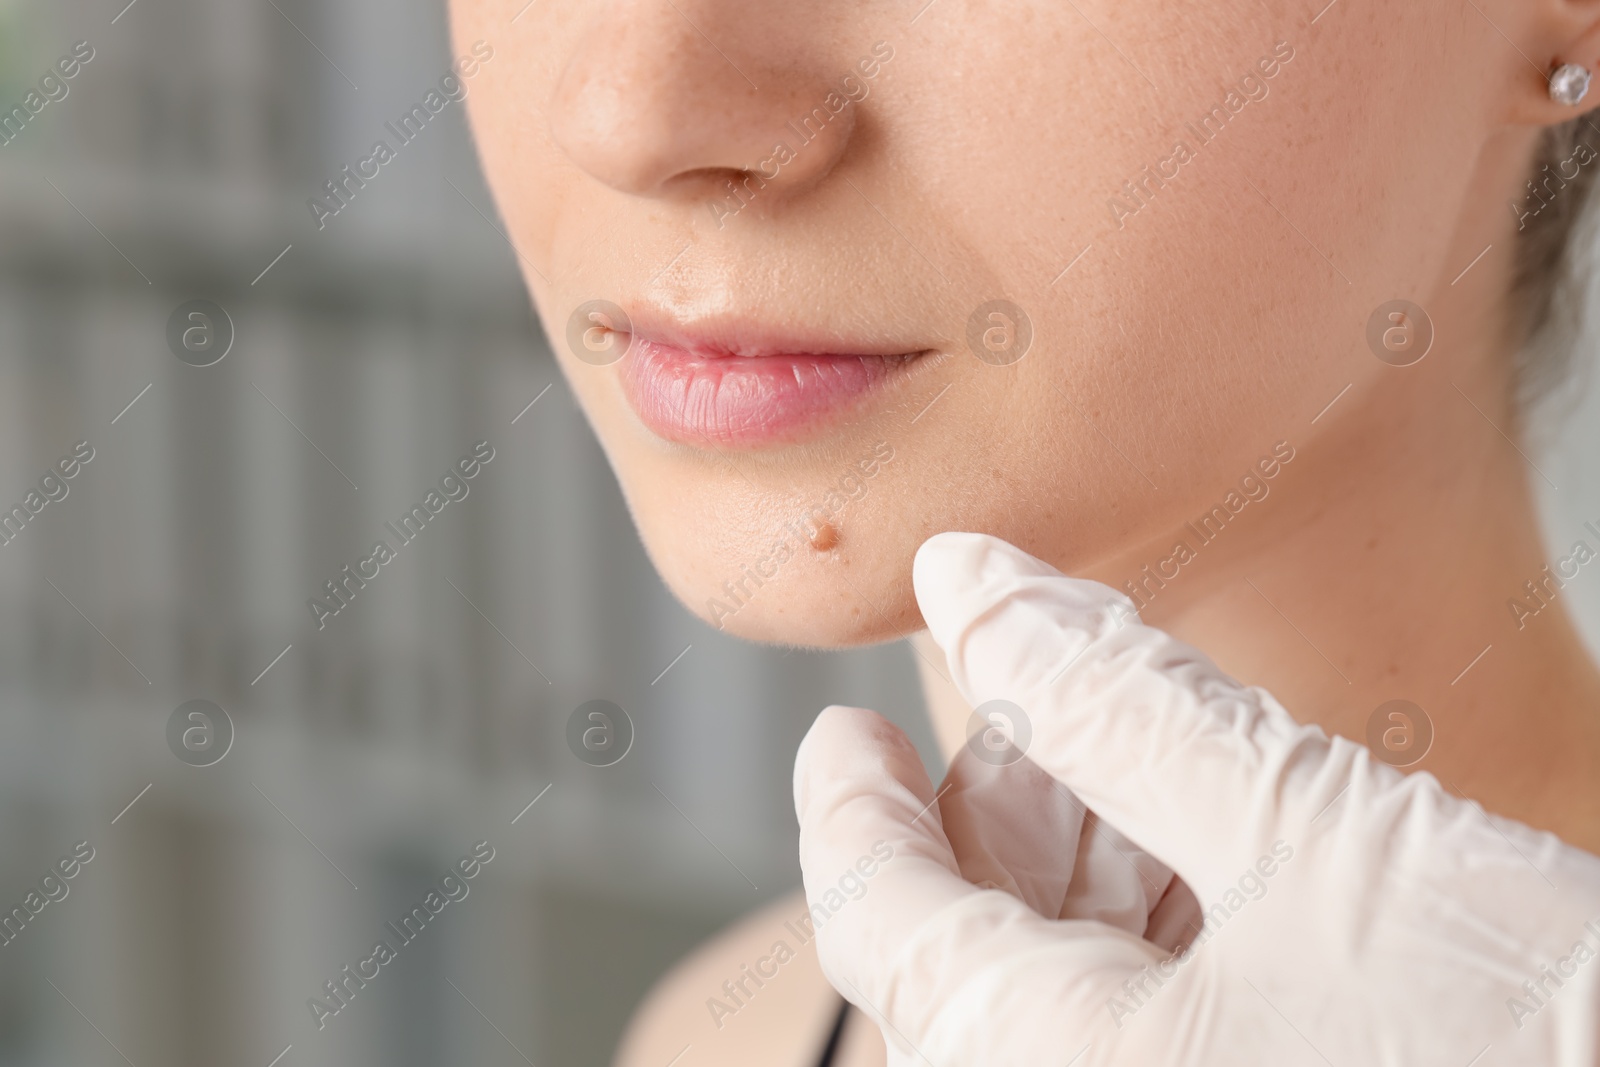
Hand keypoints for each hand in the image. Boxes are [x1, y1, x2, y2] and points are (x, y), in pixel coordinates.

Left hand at [793, 533, 1599, 1065]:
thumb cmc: (1530, 1038)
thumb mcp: (1302, 831)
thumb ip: (1114, 699)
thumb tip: (976, 583)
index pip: (877, 918)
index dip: (847, 805)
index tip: (840, 734)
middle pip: (970, 944)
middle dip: (1011, 806)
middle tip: (1056, 700)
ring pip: (1058, 983)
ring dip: (1095, 858)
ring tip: (1166, 765)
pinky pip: (1144, 1026)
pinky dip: (1164, 927)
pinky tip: (1225, 855)